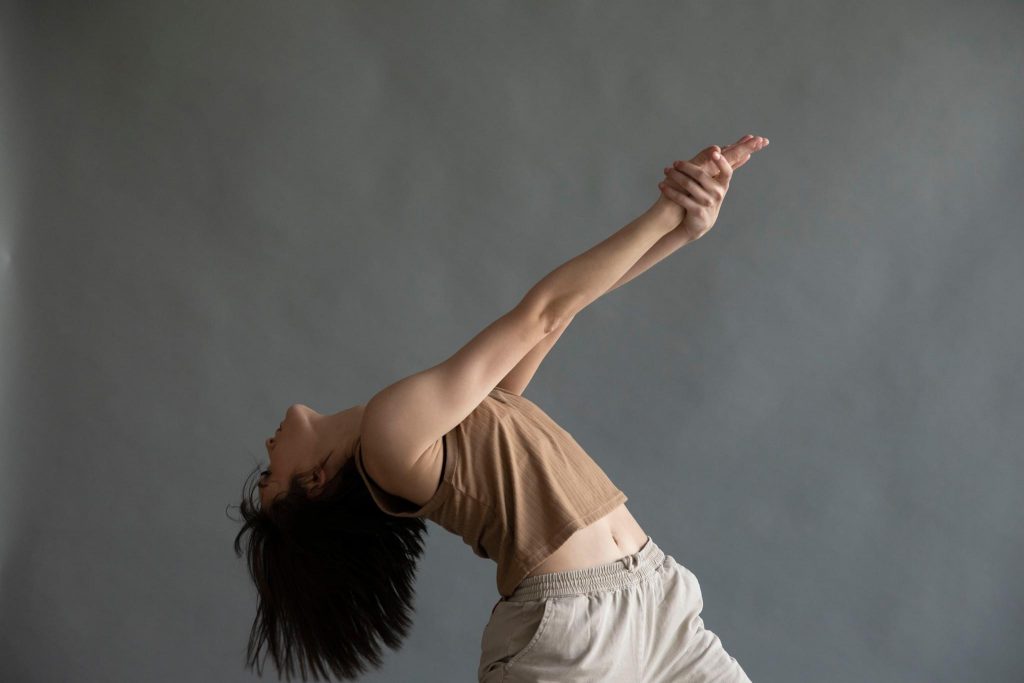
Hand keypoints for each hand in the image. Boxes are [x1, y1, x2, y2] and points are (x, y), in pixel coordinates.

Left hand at [654, 134, 768, 239]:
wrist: (698, 224)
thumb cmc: (703, 199)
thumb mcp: (711, 185)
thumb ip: (713, 168)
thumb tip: (717, 147)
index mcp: (723, 185)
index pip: (726, 171)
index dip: (722, 162)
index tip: (714, 152)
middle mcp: (718, 194)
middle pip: (700, 174)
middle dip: (685, 166)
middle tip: (675, 163)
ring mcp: (708, 203)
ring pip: (688, 184)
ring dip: (674, 176)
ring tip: (666, 171)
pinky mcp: (697, 211)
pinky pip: (681, 198)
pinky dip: (669, 190)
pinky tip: (661, 185)